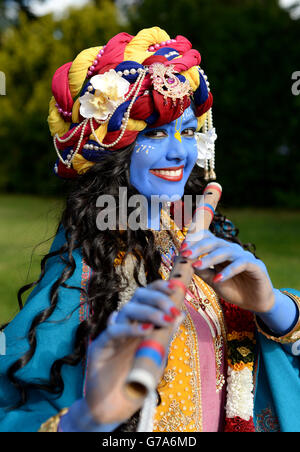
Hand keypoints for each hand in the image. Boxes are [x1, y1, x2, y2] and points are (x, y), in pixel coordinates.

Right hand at [85, 279, 182, 425]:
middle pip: (136, 297)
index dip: (159, 288)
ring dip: (148, 311)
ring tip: (164, 320)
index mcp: (139, 324)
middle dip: (156, 298)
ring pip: (126, 310)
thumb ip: (165, 336)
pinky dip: (130, 329)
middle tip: (170, 309)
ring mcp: (112, 335)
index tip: (174, 288)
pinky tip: (145, 331)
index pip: (146, 296)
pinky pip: (113, 331)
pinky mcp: (99, 347)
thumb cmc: (135, 383)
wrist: (114, 409)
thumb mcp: (156, 357)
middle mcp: (125, 325)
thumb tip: (180, 314)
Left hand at [181, 230, 274, 312]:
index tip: (182, 248)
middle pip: (214, 242)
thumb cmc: (234, 289)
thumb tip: (183, 262)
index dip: (195, 240)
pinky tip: (218, 279)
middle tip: (185, 253)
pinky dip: (228, 271)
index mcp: (222, 251)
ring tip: (197, 266)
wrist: (256, 303)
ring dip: (210, 258)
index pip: (208, 238)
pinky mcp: (256, 265)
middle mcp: (233, 250)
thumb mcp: (214, 281)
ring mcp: (244, 256)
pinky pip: (240, 264)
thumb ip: (202, 271)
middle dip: (198, 247)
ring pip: (226, 252)